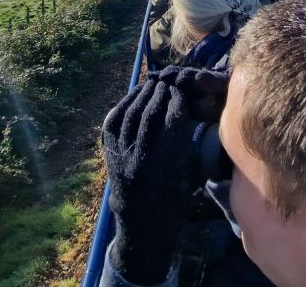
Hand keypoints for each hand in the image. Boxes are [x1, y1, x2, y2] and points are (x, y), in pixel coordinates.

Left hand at [102, 68, 200, 283]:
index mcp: (159, 169)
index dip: (178, 102)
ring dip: (145, 93)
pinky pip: (116, 117)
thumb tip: (198, 112)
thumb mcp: (188, 180)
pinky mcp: (107, 149)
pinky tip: (139, 93)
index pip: (169, 123)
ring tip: (158, 83)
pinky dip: (128, 101)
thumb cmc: (173, 204)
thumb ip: (188, 147)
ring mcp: (117, 153)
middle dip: (162, 93)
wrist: (140, 225)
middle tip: (173, 80)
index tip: (186, 91)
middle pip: (149, 114)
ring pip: (131, 112)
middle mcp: (135, 158)